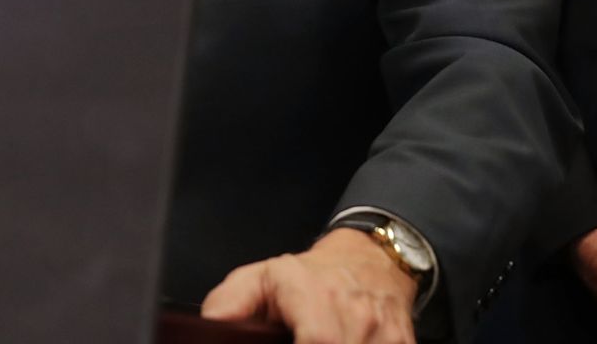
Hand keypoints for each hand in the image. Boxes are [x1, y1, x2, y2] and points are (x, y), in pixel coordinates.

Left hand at [201, 228, 418, 342]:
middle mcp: (356, 315)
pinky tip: (346, 343)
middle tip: (297, 342)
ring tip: (320, 341)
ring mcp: (385, 334)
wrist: (371, 260)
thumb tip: (210, 324)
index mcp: (316, 297)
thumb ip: (232, 302)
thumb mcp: (263, 277)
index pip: (318, 340)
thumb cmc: (312, 275)